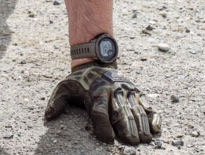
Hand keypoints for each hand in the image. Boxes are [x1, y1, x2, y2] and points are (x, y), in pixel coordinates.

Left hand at [43, 63, 160, 144]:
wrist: (97, 62)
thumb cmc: (80, 82)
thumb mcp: (64, 87)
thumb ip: (57, 101)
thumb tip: (48, 117)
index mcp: (95, 92)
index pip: (99, 111)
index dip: (103, 126)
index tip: (107, 139)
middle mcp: (113, 91)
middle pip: (120, 111)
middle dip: (127, 127)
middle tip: (131, 142)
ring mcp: (126, 91)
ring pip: (135, 109)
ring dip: (141, 125)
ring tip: (144, 140)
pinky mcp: (136, 92)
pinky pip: (146, 105)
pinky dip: (153, 116)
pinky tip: (156, 129)